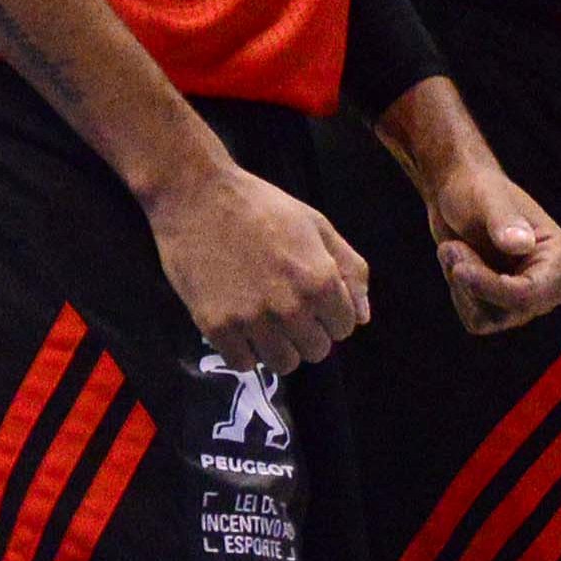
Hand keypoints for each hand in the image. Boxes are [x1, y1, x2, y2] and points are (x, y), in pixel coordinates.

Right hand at [142, 163, 368, 374]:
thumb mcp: (316, 225)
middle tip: (285, 306)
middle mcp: (291, 307)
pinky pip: (244, 364)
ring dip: (278, 346)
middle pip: (317, 351)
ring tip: (263, 318)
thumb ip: (349, 269)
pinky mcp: (218, 328)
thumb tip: (363, 317)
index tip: (311, 297)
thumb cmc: (261, 206)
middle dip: (307, 332)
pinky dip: (245, 350)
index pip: (345, 328)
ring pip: (283, 364)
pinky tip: (239, 323)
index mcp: (320, 280)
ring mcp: (253, 321)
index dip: (331, 313)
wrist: (197, 196)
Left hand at [420, 158, 560, 334]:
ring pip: (491, 319)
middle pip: (513, 310)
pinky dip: (459, 294)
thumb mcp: (487, 197)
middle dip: (476, 283)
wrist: (457, 195)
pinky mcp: (505, 310)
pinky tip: (459, 264)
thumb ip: (504, 219)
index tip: (459, 269)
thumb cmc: (476, 189)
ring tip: (454, 248)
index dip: (492, 287)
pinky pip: (477, 321)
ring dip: (462, 285)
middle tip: (451, 248)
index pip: (532, 294)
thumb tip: (522, 244)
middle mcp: (553, 284)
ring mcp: (530, 300)